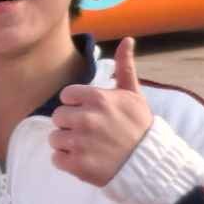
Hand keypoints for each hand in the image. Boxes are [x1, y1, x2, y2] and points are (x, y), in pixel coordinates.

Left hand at [48, 36, 154, 190]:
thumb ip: (124, 67)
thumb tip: (127, 39)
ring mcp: (80, 142)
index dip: (76, 105)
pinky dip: (67, 162)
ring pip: (55, 138)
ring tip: (87, 147)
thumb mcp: (133, 94)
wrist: (149, 163)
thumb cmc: (139, 127)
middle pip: (58, 117)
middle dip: (70, 124)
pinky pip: (57, 159)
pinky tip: (84, 160)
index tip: (89, 113)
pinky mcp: (77, 164)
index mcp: (96, 98)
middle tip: (89, 132)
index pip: (66, 96)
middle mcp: (86, 118)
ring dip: (67, 144)